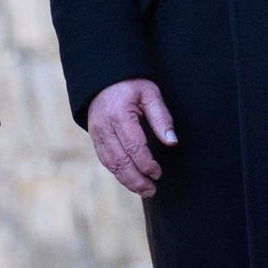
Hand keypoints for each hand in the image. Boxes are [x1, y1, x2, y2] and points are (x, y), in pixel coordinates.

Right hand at [87, 78, 177, 197]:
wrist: (103, 77)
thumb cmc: (131, 84)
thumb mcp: (150, 93)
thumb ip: (161, 117)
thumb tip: (172, 141)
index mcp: (119, 114)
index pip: (134, 147)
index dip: (146, 164)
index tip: (158, 173)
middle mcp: (104, 127)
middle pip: (120, 161)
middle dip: (137, 180)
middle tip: (152, 190)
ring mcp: (96, 134)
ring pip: (111, 165)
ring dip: (127, 181)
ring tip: (145, 191)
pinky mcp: (95, 138)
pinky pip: (105, 161)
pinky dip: (118, 173)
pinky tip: (131, 180)